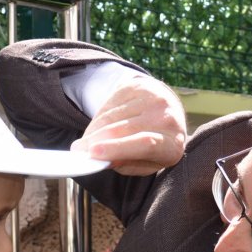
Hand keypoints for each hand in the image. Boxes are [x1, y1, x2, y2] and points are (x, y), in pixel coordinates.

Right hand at [71, 75, 186, 175]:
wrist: (165, 113)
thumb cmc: (154, 146)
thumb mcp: (145, 163)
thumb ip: (127, 164)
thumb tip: (103, 159)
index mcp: (173, 144)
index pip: (145, 144)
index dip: (118, 148)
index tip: (93, 152)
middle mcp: (167, 118)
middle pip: (124, 129)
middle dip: (96, 140)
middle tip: (78, 151)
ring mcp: (153, 99)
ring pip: (112, 116)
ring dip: (94, 131)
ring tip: (85, 143)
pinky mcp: (138, 87)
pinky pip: (109, 105)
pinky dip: (98, 119)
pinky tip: (96, 128)